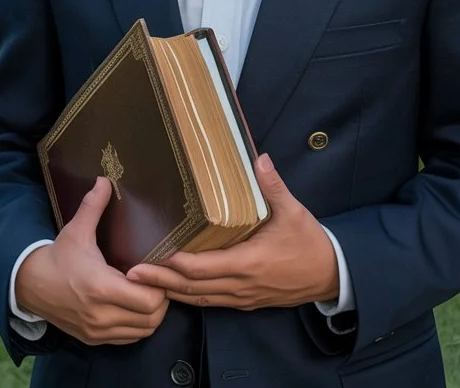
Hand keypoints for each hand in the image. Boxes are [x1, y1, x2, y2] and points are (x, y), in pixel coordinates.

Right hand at [15, 176, 168, 344]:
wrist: (31, 285)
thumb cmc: (58, 256)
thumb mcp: (76, 230)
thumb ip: (93, 206)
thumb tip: (105, 180)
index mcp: (100, 287)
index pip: (148, 300)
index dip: (158, 285)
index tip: (153, 268)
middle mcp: (100, 314)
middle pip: (152, 318)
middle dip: (161, 299)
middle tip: (158, 280)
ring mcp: (97, 330)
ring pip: (143, 331)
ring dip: (152, 314)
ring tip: (149, 292)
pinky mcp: (93, 339)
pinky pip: (128, 338)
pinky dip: (138, 325)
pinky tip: (135, 306)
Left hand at [125, 154, 337, 310]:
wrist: (329, 275)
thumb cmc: (309, 243)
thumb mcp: (294, 211)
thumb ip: (273, 186)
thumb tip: (259, 158)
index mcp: (250, 262)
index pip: (205, 267)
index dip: (177, 265)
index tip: (154, 256)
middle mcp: (241, 284)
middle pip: (193, 288)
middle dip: (161, 282)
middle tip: (130, 274)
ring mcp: (241, 297)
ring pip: (199, 299)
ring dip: (170, 292)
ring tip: (142, 283)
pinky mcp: (244, 301)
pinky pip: (210, 302)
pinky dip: (189, 296)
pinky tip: (173, 289)